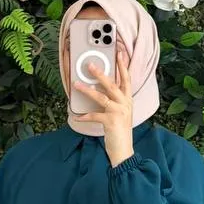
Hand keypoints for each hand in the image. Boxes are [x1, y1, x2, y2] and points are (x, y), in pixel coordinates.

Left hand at [71, 43, 133, 165]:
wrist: (123, 150)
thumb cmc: (119, 131)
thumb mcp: (119, 113)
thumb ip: (113, 101)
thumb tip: (98, 90)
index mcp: (128, 100)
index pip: (127, 79)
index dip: (123, 66)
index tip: (120, 53)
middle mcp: (125, 104)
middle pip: (113, 84)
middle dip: (101, 73)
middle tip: (90, 65)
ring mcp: (119, 112)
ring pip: (102, 97)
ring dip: (87, 90)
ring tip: (76, 84)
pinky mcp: (111, 121)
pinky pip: (94, 115)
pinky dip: (84, 116)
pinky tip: (75, 115)